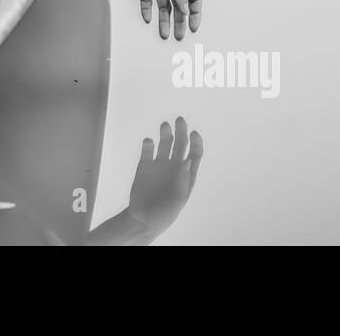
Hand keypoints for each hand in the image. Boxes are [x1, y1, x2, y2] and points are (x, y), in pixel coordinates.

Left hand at [124, 0, 200, 39]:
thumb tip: (185, 12)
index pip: (193, 0)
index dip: (195, 14)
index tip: (193, 27)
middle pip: (178, 7)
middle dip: (180, 23)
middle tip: (179, 37)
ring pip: (163, 6)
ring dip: (164, 20)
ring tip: (164, 35)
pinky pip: (146, 0)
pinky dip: (147, 10)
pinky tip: (148, 20)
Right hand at [126, 117, 202, 239]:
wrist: (143, 219)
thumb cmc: (165, 213)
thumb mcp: (178, 198)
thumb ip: (183, 179)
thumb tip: (187, 160)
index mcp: (186, 174)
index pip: (195, 153)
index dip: (196, 142)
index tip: (193, 133)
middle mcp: (174, 166)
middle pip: (180, 144)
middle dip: (181, 131)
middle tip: (180, 120)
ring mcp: (159, 165)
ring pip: (165, 143)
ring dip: (166, 133)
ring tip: (165, 126)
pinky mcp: (144, 165)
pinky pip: (147, 150)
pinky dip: (148, 143)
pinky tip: (148, 141)